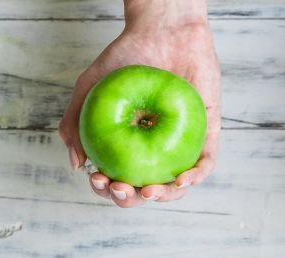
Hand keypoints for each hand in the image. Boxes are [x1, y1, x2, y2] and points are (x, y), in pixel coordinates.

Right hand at [58, 0, 220, 207]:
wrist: (163, 32)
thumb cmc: (127, 59)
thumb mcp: (90, 89)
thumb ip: (76, 123)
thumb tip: (77, 164)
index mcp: (130, 147)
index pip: (118, 180)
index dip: (107, 190)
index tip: (99, 179)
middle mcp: (157, 151)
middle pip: (146, 190)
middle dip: (131, 199)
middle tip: (122, 188)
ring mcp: (183, 145)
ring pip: (177, 185)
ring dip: (164, 196)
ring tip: (150, 191)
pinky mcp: (208, 135)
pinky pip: (206, 163)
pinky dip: (196, 177)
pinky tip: (182, 180)